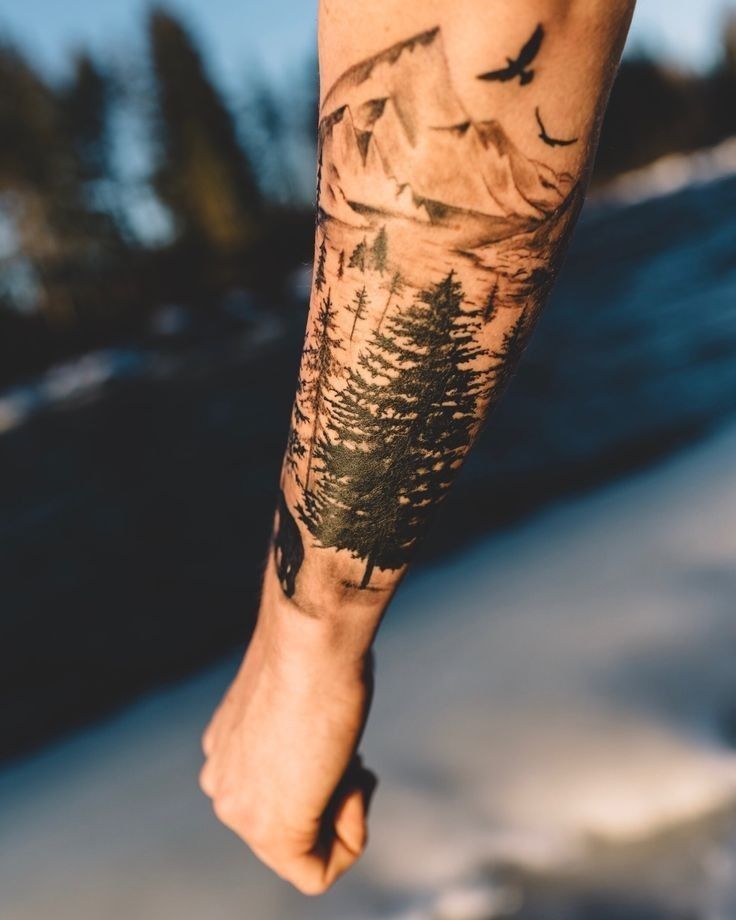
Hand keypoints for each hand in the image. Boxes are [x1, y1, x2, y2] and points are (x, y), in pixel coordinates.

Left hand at [199, 593, 377, 894]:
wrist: (312, 637)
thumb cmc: (319, 649)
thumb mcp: (303, 692)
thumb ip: (299, 730)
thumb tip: (322, 741)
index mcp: (225, 748)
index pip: (279, 790)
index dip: (325, 772)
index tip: (337, 733)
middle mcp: (221, 783)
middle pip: (293, 822)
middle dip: (333, 793)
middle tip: (344, 745)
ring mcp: (239, 809)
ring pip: (305, 850)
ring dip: (343, 810)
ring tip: (344, 754)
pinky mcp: (270, 830)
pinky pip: (316, 872)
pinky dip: (350, 838)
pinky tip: (350, 781)